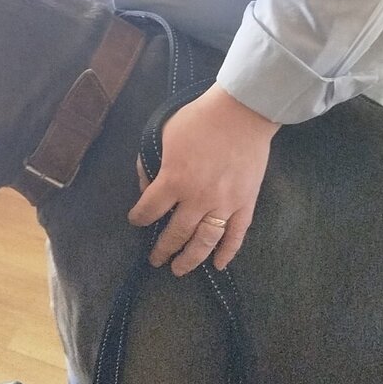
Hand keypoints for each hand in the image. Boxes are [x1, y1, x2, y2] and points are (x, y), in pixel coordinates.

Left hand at [127, 84, 278, 273]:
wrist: (241, 113)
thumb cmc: (199, 120)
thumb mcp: (162, 134)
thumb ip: (148, 162)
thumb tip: (146, 186)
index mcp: (174, 180)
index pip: (149, 210)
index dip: (139, 218)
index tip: (136, 222)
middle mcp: (197, 198)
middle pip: (176, 233)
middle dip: (163, 249)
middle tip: (156, 260)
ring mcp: (224, 204)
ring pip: (204, 242)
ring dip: (190, 259)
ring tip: (179, 270)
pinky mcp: (246, 204)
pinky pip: (236, 235)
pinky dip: (227, 253)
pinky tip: (218, 265)